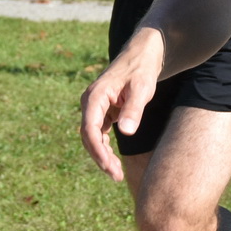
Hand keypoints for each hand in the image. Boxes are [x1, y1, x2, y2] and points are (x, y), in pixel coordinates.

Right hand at [78, 32, 164, 180]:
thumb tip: (126, 132)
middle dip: (100, 157)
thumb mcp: (141, 88)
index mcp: (95, 96)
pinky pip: (99, 133)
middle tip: (116, 176)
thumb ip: (134, 109)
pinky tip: (114, 160)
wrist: (142, 54)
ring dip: (102, 155)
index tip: (109, 167)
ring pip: (92, 137)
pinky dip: (105, 147)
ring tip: (117, 173)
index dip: (97, 151)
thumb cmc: (142, 69)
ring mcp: (95, 107)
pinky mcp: (102, 110)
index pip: (89, 129)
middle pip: (89, 136)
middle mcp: (90, 102)